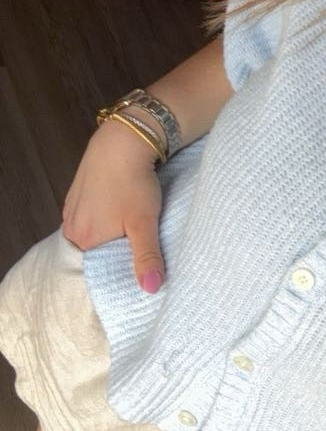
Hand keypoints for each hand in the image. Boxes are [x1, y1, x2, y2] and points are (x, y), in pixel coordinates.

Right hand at [62, 121, 165, 292]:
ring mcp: (72, 208)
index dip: (116, 270)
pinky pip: (90, 214)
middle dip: (112, 251)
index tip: (133, 271)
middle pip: (94, 250)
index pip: (98, 268)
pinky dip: (103, 216)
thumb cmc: (133, 183)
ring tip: (128, 229)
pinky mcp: (78, 192)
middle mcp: (71, 226)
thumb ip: (146, 257)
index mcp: (82, 239)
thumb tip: (150, 289)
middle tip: (135, 249)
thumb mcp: (143, 223)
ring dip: (108, 233)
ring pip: (92, 231)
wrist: (123, 141)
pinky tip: (119, 210)